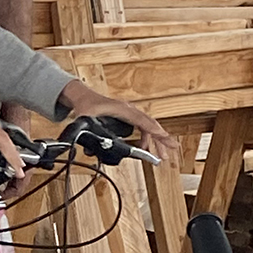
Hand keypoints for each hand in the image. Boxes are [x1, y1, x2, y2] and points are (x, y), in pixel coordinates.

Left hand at [60, 79, 178, 162]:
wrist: (83, 97)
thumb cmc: (85, 105)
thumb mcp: (84, 117)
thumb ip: (86, 130)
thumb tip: (86, 145)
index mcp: (121, 109)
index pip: (141, 120)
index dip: (152, 130)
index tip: (163, 137)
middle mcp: (128, 110)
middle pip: (149, 124)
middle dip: (161, 138)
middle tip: (169, 151)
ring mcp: (129, 113)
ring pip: (147, 127)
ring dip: (155, 141)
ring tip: (161, 155)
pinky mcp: (128, 117)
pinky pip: (142, 127)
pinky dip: (147, 137)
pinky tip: (146, 147)